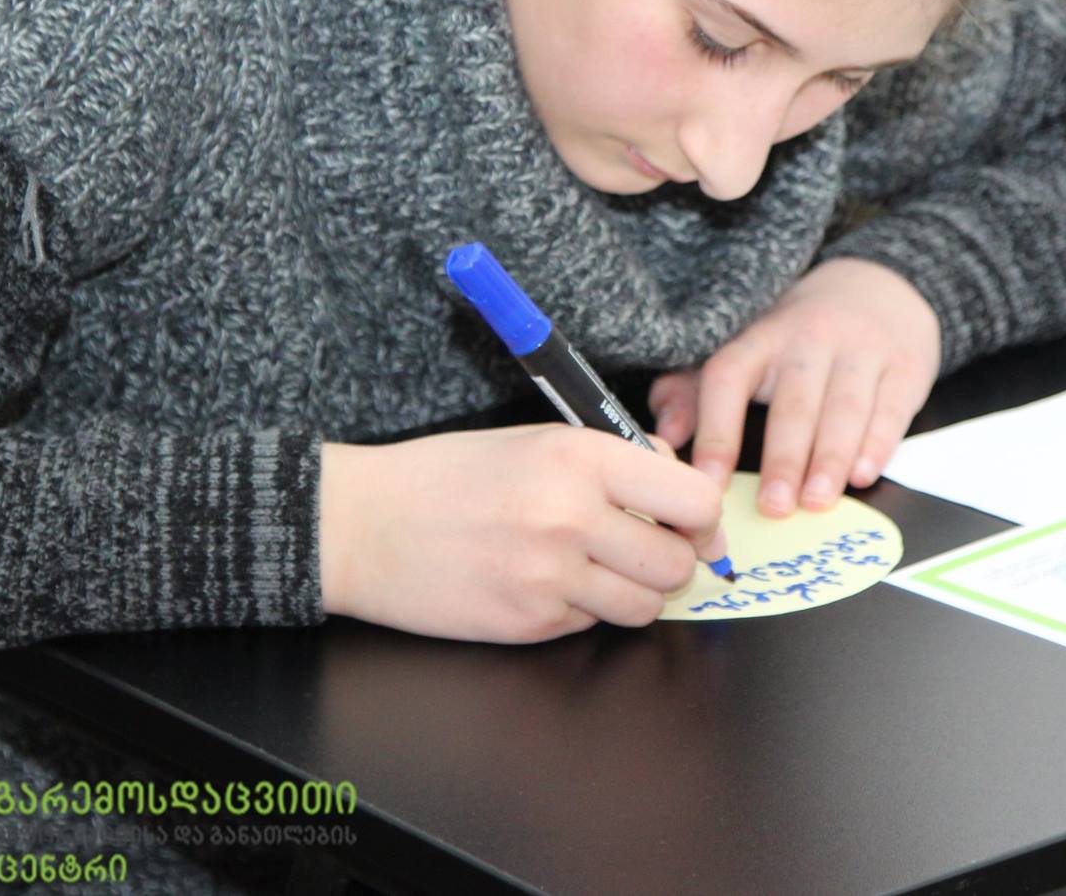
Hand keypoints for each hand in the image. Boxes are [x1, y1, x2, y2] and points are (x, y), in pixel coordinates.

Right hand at [317, 424, 725, 642]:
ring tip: (595, 568)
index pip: (693, 499)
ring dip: (632, 592)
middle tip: (645, 548)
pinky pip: (592, 626)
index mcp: (581, 458)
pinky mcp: (529, 624)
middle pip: (678, 564)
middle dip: (672, 561)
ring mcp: (550, 578)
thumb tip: (680, 487)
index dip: (702, 517)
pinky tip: (544, 582)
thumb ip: (614, 460)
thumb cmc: (448, 474)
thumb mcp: (538, 439)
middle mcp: (572, 518)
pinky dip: (583, 610)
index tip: (692, 522)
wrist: (363, 524)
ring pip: (644, 606)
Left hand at [648, 257, 939, 516]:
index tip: (709, 483)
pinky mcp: (906, 365)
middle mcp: (810, 337)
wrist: (883, 286)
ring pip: (844, 409)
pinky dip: (878, 444)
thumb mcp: (748, 345)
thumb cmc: (802, 333)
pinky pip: (890, 408)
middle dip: (782, 458)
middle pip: (793, 402)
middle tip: (773, 507)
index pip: (729, 378)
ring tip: (816, 501)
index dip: (716, 433)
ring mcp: (862, 350)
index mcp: (761, 336)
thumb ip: (695, 390)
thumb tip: (665, 437)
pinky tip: (863, 474)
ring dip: (829, 459)